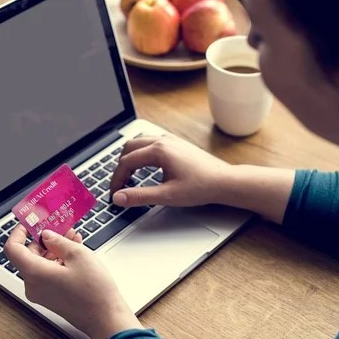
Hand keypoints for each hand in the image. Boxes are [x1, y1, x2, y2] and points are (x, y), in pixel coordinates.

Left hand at [4, 225, 142, 338]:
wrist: (105, 318)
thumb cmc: (94, 291)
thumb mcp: (78, 255)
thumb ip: (57, 241)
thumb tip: (46, 235)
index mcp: (34, 273)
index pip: (12, 248)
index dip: (18, 232)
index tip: (29, 223)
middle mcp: (32, 285)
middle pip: (28, 255)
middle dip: (43, 239)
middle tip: (58, 227)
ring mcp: (41, 293)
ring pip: (39, 264)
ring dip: (53, 249)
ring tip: (72, 238)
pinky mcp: (50, 298)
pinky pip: (47, 274)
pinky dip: (56, 261)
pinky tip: (73, 252)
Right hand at [110, 133, 231, 207]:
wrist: (224, 181)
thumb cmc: (200, 187)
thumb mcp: (167, 195)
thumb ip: (140, 196)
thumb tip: (118, 198)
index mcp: (158, 151)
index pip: (126, 162)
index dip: (116, 179)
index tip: (114, 193)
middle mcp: (163, 141)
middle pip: (129, 148)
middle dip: (120, 167)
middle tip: (119, 185)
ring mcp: (170, 140)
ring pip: (139, 143)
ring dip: (129, 158)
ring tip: (128, 176)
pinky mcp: (176, 143)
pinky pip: (150, 142)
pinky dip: (141, 153)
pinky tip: (145, 167)